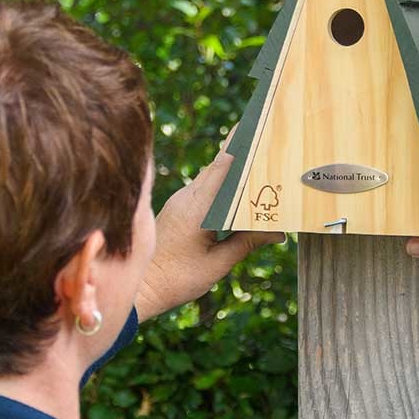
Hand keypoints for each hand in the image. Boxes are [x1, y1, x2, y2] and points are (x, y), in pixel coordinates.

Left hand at [135, 126, 285, 321]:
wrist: (139, 290)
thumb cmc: (176, 279)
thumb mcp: (218, 264)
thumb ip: (248, 242)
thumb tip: (278, 232)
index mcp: (198, 208)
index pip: (222, 168)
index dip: (239, 147)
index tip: (254, 127)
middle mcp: (186, 198)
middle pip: (217, 168)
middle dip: (240, 152)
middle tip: (262, 136)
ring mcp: (179, 202)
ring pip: (209, 177)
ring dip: (230, 169)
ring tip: (254, 159)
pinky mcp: (177, 209)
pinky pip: (202, 189)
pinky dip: (220, 184)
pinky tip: (234, 188)